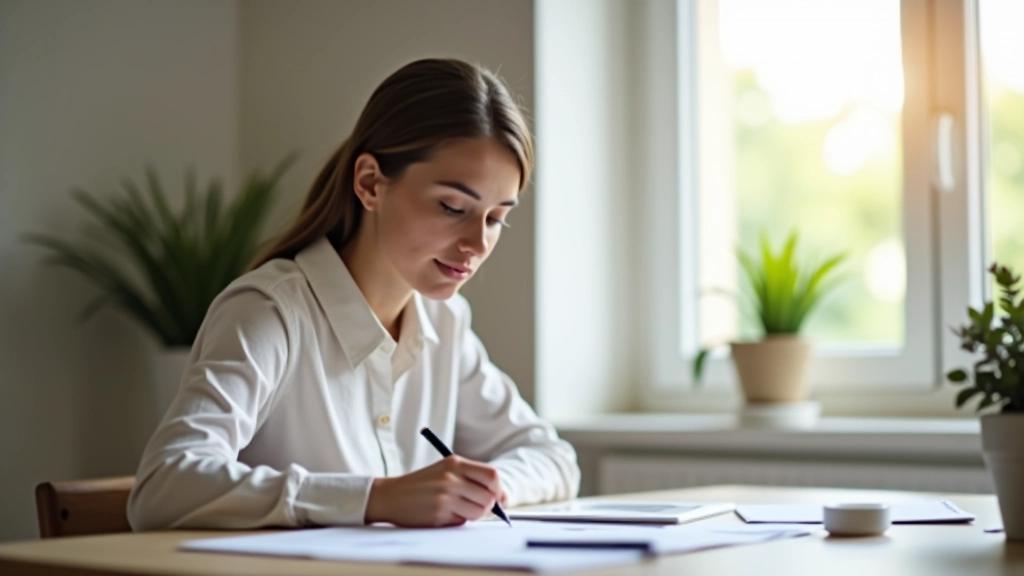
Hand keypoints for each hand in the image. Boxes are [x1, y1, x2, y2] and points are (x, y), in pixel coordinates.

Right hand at [364, 455, 503, 526]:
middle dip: (488, 506)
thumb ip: (471, 479)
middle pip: (488, 497)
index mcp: (455, 463)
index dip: (499, 489)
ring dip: (473, 515)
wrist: (390, 495)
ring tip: (459, 510)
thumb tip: (501, 498)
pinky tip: (444, 514)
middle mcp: (451, 478)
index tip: (500, 498)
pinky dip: (458, 520)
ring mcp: (444, 497)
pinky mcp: (438, 514)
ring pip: (478, 512)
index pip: (492, 475)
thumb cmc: (422, 484)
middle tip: (478, 507)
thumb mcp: (445, 470)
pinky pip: (461, 521)